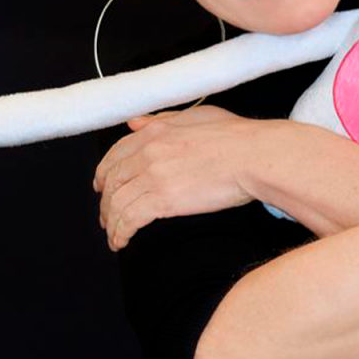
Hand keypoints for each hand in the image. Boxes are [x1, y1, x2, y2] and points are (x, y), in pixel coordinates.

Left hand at [93, 105, 269, 250]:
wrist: (254, 156)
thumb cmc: (238, 136)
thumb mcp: (198, 116)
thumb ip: (164, 119)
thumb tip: (135, 122)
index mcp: (156, 130)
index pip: (115, 153)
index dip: (105, 173)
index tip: (103, 186)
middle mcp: (149, 151)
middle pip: (112, 180)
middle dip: (106, 201)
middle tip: (107, 215)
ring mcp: (154, 175)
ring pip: (116, 203)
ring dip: (111, 222)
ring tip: (115, 234)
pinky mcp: (162, 199)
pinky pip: (129, 220)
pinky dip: (121, 233)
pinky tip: (122, 242)